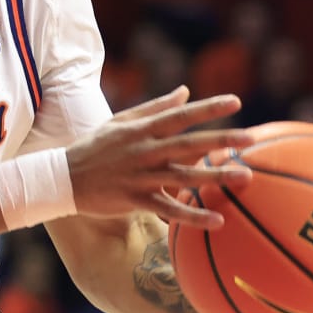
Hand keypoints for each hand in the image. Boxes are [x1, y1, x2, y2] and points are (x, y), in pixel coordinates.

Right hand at [67, 87, 253, 226]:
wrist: (62, 178)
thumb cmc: (95, 147)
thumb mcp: (121, 121)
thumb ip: (156, 108)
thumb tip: (186, 91)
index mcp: (142, 130)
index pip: (180, 115)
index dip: (207, 108)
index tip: (236, 101)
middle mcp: (144, 151)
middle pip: (188, 144)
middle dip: (220, 139)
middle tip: (249, 136)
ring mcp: (140, 177)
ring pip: (183, 176)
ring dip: (215, 177)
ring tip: (245, 176)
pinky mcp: (135, 200)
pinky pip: (168, 210)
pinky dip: (192, 216)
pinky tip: (217, 220)